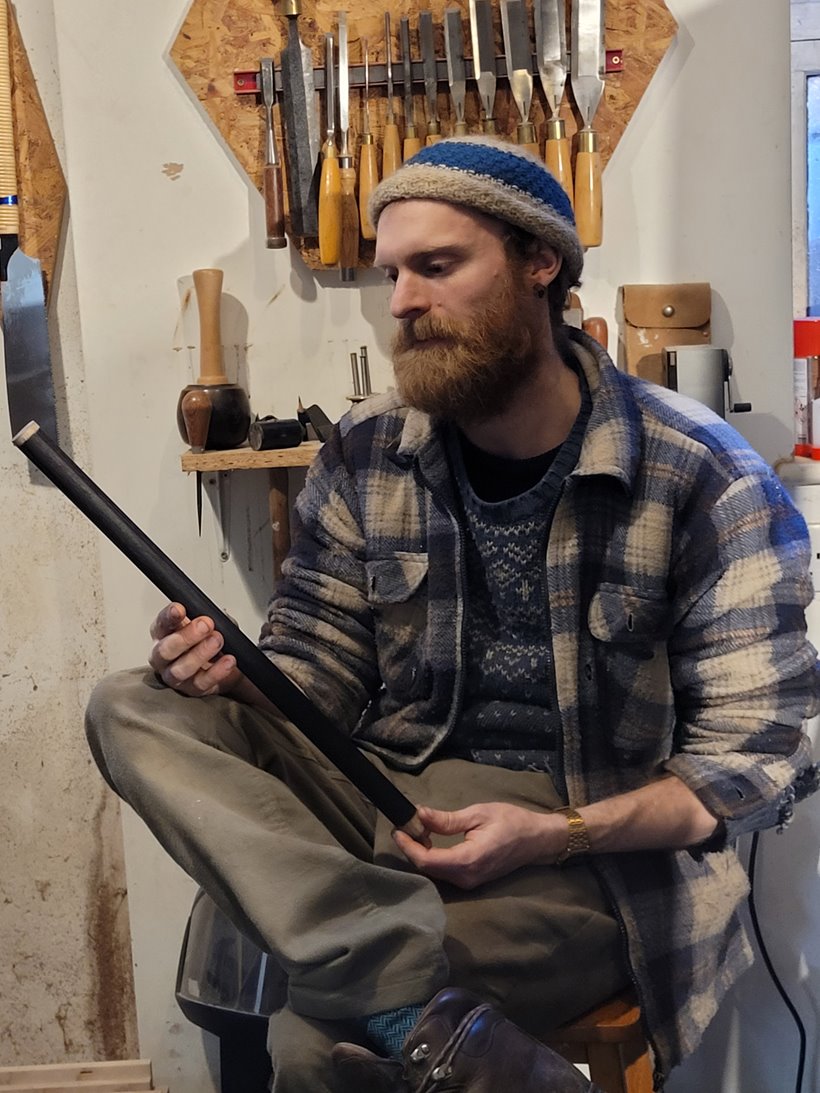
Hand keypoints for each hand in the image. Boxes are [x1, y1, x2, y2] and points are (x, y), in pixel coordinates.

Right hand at [148, 602, 243, 697]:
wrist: (228, 661)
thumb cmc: (210, 638)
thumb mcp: (209, 620)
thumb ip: (206, 615)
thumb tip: (211, 612)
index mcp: (163, 634)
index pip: (161, 624)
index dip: (169, 617)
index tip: (180, 609)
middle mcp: (163, 657)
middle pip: (165, 650)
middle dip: (186, 636)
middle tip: (206, 624)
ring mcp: (175, 676)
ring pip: (180, 669)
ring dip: (200, 653)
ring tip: (217, 641)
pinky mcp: (192, 689)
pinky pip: (202, 683)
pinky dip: (216, 671)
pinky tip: (227, 660)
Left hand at [393, 802, 566, 889]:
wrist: (536, 840)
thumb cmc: (511, 822)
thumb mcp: (478, 814)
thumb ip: (447, 819)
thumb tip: (419, 814)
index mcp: (467, 860)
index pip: (427, 860)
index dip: (408, 846)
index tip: (398, 829)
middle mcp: (465, 878)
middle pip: (427, 868)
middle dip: (411, 848)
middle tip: (405, 825)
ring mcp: (469, 882)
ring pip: (434, 872)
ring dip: (420, 853)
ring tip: (415, 830)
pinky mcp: (471, 881)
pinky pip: (444, 872)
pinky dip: (432, 857)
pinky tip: (429, 840)